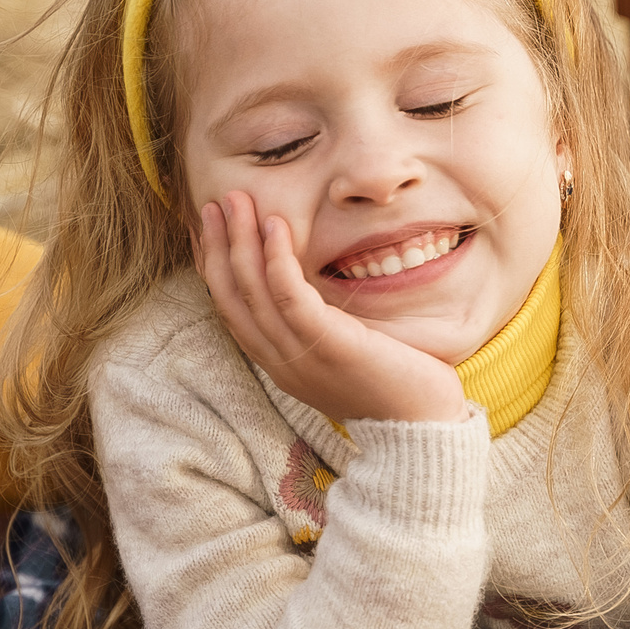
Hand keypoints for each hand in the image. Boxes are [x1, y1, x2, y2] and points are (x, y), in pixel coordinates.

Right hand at [195, 192, 468, 424]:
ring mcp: (299, 355)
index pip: (231, 308)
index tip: (207, 229)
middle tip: (213, 204)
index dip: (214, 266)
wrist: (422, 428)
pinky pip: (289, 295)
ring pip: (253, 290)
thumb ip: (317, 327)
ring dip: (240, 240)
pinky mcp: (328, 345)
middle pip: (232, 296)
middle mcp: (279, 361)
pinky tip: (277, 225)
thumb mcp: (341, 353)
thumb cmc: (392, 386)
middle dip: (218, 246)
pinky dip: (277, 258)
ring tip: (236, 200)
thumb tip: (308, 291)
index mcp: (279, 363)